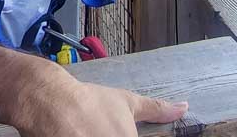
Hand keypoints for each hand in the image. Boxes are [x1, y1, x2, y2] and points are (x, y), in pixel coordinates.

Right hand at [18, 77, 187, 136]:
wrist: (52, 103)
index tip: (112, 129)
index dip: (125, 135)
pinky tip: (76, 136)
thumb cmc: (91, 102)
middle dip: (107, 135)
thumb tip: (184, 108)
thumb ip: (156, 109)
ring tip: (86, 130)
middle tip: (98, 129)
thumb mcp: (127, 103)